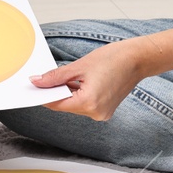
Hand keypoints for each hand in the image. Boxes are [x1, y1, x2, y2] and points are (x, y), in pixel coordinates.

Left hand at [30, 40, 144, 120]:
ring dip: (68, 93)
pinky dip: (79, 94)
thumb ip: (56, 77)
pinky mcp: (105, 110)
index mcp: (89, 103)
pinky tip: (80, 81)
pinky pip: (85, 104)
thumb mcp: (79, 66)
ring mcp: (102, 114)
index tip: (33, 87)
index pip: (57, 104)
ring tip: (72, 75)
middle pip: (66, 105)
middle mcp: (96, 113)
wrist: (138, 59)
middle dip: (56, 92)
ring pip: (75, 105)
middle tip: (48, 77)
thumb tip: (38, 82)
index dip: (43, 95)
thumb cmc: (114, 59)